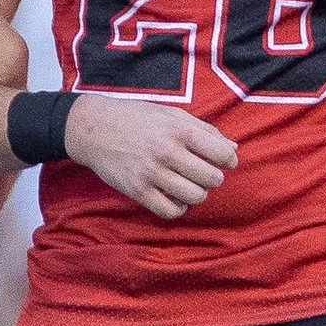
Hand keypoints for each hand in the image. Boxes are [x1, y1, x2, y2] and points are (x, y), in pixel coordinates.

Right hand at [66, 92, 237, 220]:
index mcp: (178, 130)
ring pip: (195, 197)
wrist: (92, 128)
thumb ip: (203, 130)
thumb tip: (232, 149)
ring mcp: (151, 173)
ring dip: (197, 194)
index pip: (221, 153)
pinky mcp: (137, 191)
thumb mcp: (170, 114)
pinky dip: (179, 208)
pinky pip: (170, 211)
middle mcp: (167, 152)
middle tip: (204, 174)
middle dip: (213, 178)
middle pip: (212, 179)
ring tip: (189, 185)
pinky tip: (175, 198)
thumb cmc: (135, 118)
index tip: (223, 162)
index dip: (228, 161)